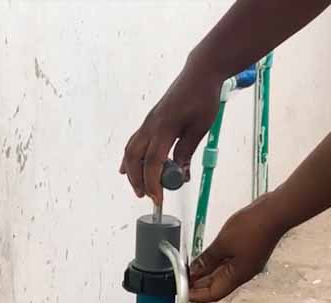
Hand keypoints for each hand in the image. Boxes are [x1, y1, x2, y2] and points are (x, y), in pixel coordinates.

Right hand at [121, 63, 222, 204]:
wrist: (199, 73)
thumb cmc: (203, 98)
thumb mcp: (200, 128)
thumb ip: (186, 151)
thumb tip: (179, 174)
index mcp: (165, 128)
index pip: (153, 162)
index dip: (153, 183)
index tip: (158, 200)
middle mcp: (151, 127)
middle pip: (135, 160)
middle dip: (138, 181)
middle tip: (147, 196)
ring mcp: (147, 124)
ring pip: (130, 152)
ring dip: (132, 172)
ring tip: (139, 187)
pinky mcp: (148, 122)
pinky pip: (133, 144)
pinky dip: (130, 159)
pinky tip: (127, 169)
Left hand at [190, 194, 287, 302]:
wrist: (275, 211)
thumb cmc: (252, 227)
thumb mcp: (222, 244)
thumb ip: (207, 259)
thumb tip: (193, 272)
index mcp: (238, 275)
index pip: (213, 294)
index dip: (196, 296)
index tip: (181, 292)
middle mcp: (242, 273)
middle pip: (216, 287)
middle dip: (197, 285)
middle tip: (179, 280)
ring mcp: (245, 263)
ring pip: (221, 275)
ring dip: (204, 275)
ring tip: (187, 271)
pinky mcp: (246, 253)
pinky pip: (226, 264)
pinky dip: (213, 265)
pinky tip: (202, 260)